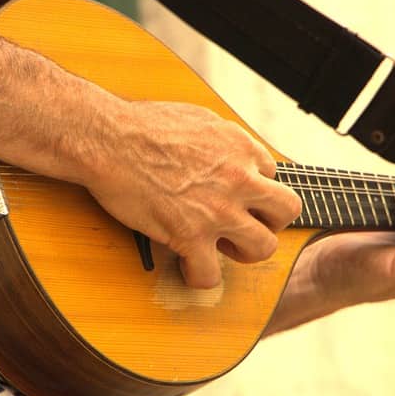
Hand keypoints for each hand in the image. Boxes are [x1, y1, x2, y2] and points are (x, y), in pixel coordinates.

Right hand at [80, 100, 302, 287]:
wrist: (107, 139)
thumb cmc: (141, 124)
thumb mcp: (199, 119)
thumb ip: (223, 140)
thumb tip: (230, 154)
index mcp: (241, 147)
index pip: (273, 176)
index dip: (253, 190)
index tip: (233, 196)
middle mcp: (239, 178)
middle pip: (287, 211)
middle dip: (268, 222)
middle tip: (242, 225)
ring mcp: (218, 209)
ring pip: (263, 247)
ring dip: (243, 253)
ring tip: (220, 249)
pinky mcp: (190, 234)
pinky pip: (211, 274)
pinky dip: (199, 277)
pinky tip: (186, 265)